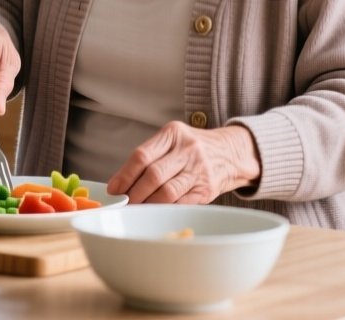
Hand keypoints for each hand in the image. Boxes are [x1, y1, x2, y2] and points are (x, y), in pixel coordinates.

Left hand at [108, 123, 260, 204]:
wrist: (230, 153)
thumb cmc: (191, 148)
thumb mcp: (171, 140)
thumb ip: (147, 157)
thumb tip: (118, 184)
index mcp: (173, 133)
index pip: (142, 156)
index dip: (125, 175)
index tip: (114, 189)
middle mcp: (187, 150)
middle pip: (153, 175)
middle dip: (135, 193)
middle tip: (125, 203)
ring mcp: (199, 170)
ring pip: (167, 192)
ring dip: (148, 204)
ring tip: (137, 209)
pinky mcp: (206, 190)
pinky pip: (180, 204)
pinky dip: (164, 210)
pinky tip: (155, 212)